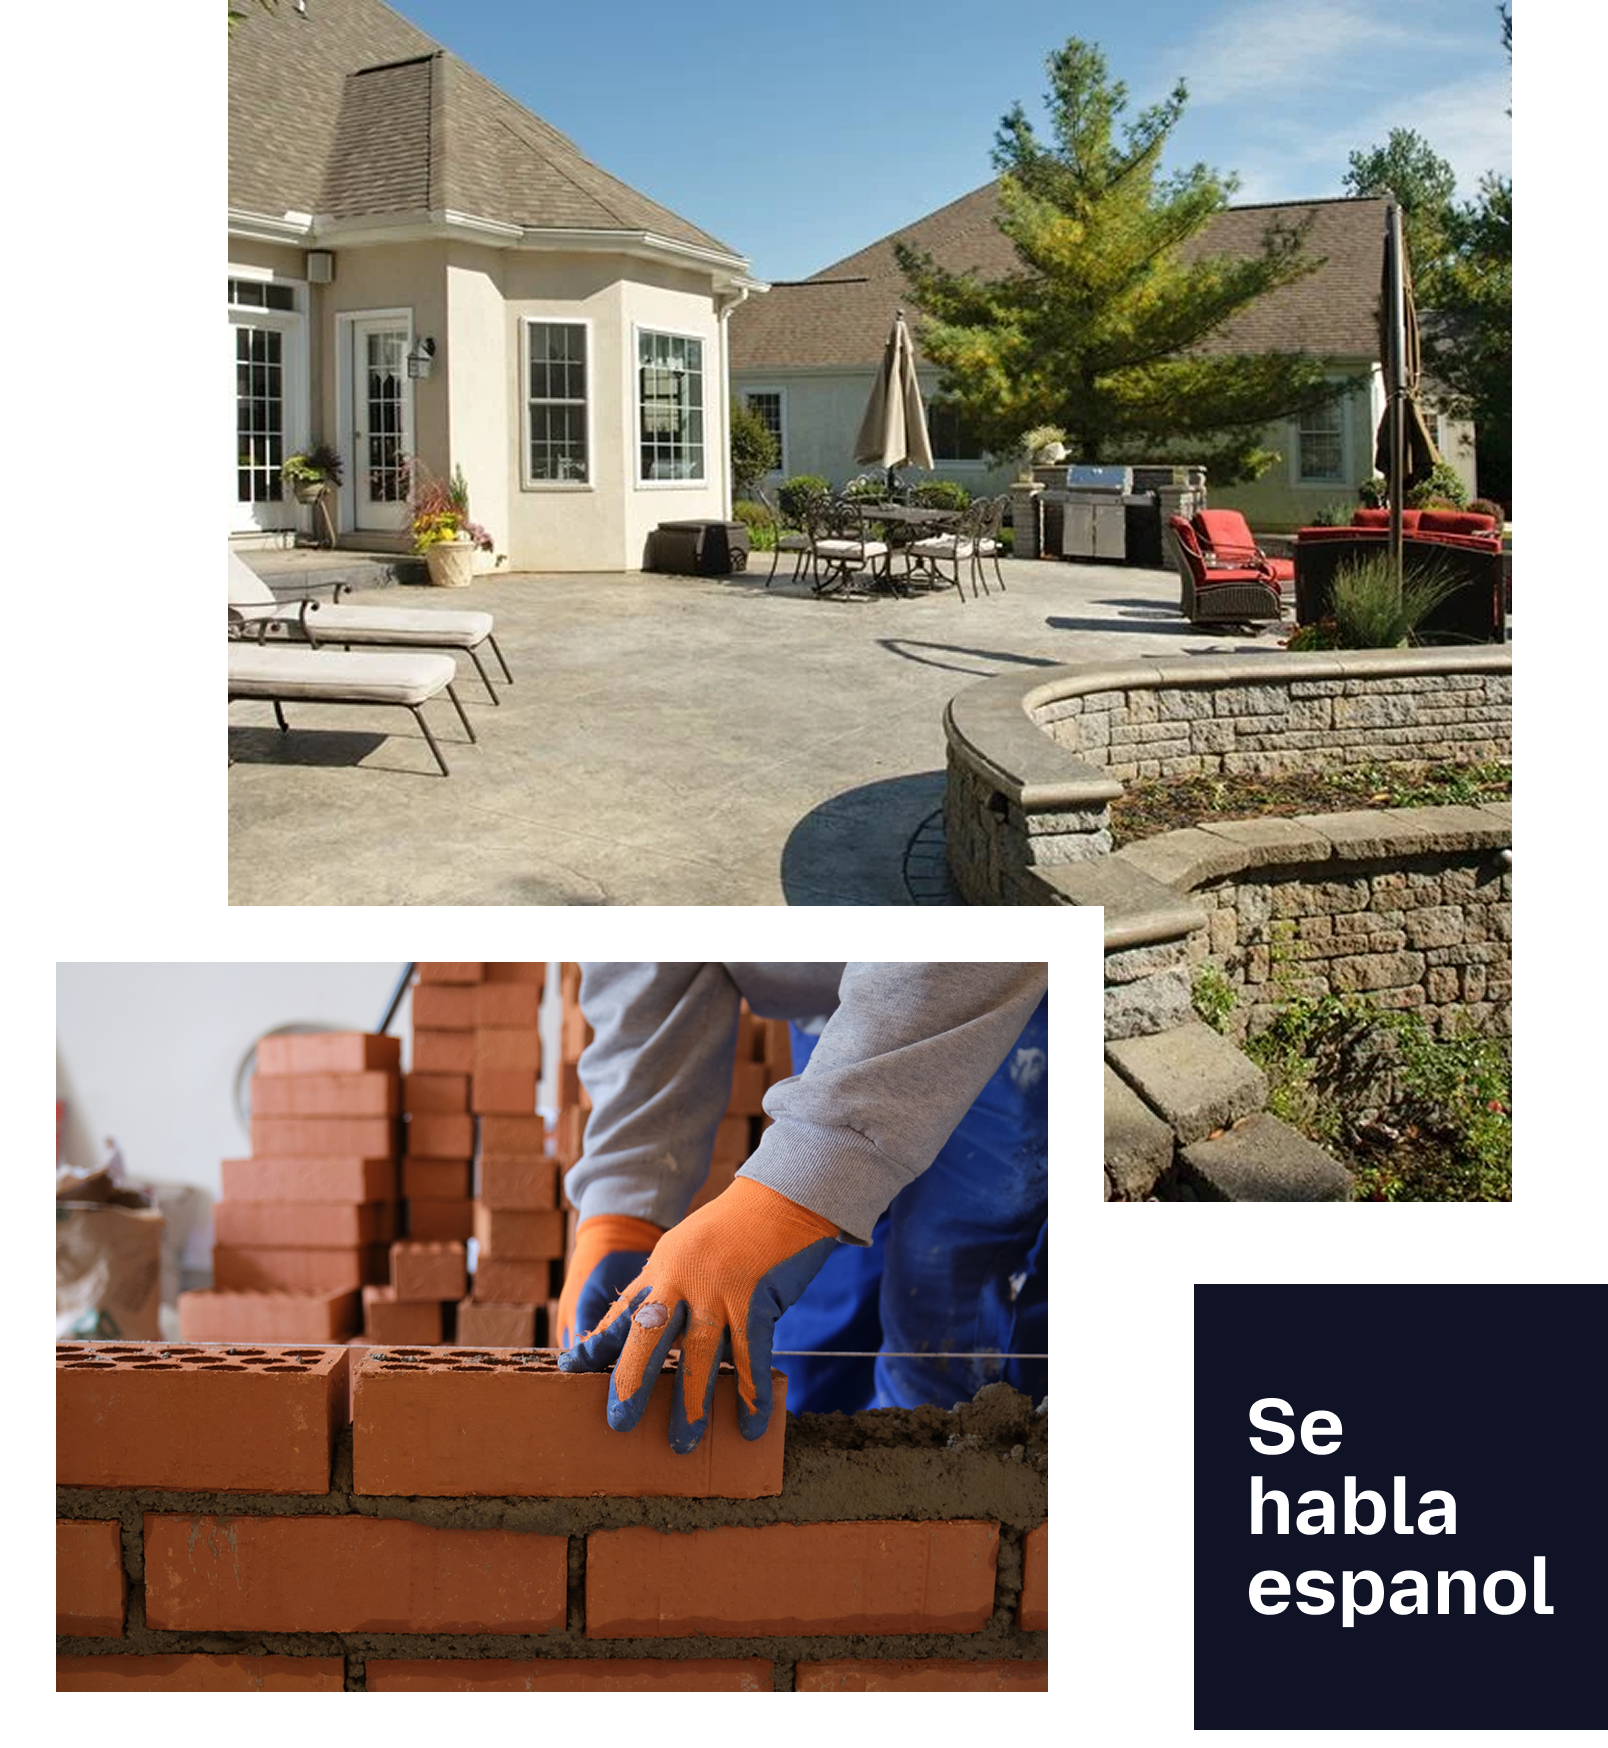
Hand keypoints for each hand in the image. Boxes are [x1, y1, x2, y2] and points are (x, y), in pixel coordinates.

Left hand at [557, 1178, 837, 1451]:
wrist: (779, 1198)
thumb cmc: (732, 1225)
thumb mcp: (684, 1246)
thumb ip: (665, 1284)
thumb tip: (649, 1327)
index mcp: (661, 1269)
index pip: (622, 1314)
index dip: (597, 1345)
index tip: (571, 1370)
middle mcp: (683, 1283)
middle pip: (648, 1340)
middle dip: (631, 1384)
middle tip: (619, 1423)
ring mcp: (719, 1294)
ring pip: (699, 1359)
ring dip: (691, 1406)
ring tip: (682, 1444)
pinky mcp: (756, 1302)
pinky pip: (751, 1359)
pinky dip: (750, 1396)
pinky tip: (751, 1425)